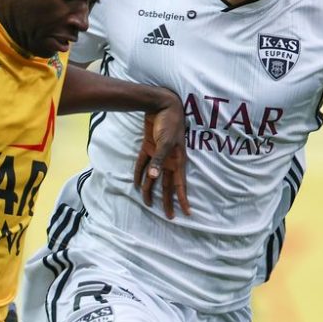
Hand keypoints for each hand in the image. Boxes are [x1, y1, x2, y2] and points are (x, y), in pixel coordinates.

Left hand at [133, 103, 190, 219]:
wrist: (161, 105)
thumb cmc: (169, 123)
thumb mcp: (165, 143)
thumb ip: (159, 160)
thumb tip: (153, 177)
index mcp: (177, 161)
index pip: (180, 185)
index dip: (183, 199)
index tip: (186, 213)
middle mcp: (169, 160)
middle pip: (168, 185)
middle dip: (168, 201)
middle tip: (169, 216)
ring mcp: (159, 155)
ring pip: (154, 177)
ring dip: (151, 189)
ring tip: (147, 203)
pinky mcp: (149, 148)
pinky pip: (143, 164)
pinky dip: (139, 173)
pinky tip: (136, 183)